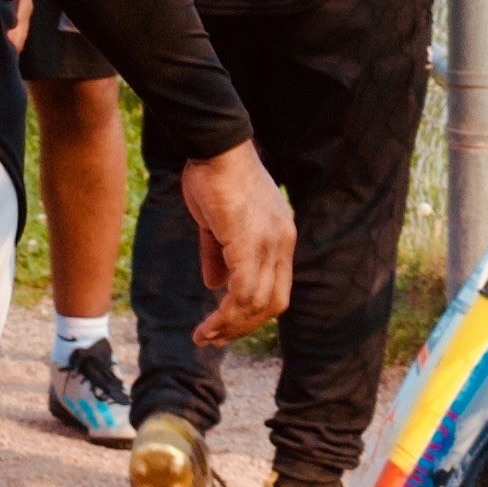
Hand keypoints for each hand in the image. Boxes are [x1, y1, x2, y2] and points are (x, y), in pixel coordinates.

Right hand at [174, 141, 295, 345]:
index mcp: (280, 237)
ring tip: (205, 337)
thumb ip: (219, 255)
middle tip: (215, 339)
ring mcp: (269, 244)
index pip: (277, 289)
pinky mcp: (249, 243)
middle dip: (243, 328)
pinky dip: (225, 316)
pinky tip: (208, 326)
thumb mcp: (218, 223)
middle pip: (273, 304)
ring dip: (230, 327)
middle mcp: (282, 243)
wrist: (214, 147)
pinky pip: (242, 293)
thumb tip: (214, 285)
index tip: (227, 325)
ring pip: (257, 304)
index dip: (253, 313)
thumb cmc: (214, 176)